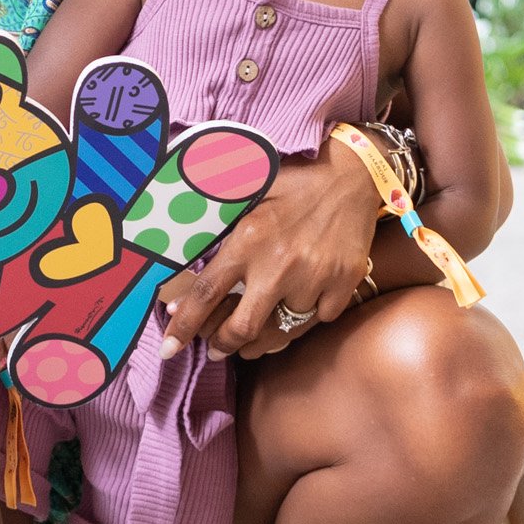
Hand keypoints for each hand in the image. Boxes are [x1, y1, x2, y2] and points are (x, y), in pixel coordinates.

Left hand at [156, 140, 378, 359]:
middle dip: (223, 344)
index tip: (169, 348)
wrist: (354, 174)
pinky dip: (306, 317)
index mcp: (249, 239)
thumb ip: (219, 224)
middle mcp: (279, 264)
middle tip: (217, 348)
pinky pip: (319, 319)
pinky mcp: (345, 283)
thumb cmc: (294, 181)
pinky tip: (298, 306)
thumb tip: (180, 259)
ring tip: (251, 340)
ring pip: (283, 329)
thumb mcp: (248, 193)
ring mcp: (315, 277)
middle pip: (243, 328)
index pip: (206, 294)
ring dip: (264, 337)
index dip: (183, 326)